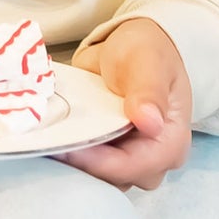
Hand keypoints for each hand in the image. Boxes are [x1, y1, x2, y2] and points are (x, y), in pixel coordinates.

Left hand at [60, 17, 192, 190]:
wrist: (134, 42)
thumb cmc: (148, 52)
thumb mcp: (149, 62)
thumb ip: (149, 90)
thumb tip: (150, 122)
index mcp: (169, 143)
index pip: (133, 166)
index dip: (99, 162)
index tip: (68, 149)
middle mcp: (150, 158)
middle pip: (114, 176)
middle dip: (82, 162)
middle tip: (51, 141)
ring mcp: (126, 155)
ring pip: (98, 173)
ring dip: (73, 157)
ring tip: (48, 137)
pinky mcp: (106, 147)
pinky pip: (86, 158)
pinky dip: (69, 147)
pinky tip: (51, 133)